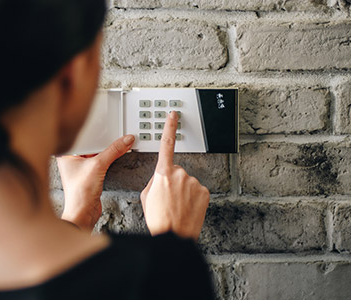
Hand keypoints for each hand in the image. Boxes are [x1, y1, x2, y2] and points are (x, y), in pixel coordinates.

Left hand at [57, 135, 134, 229]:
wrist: (83, 213)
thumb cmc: (79, 193)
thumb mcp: (98, 165)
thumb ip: (113, 151)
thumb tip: (125, 140)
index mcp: (66, 154)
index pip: (82, 136)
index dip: (94, 130)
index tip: (107, 127)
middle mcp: (72, 160)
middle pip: (91, 144)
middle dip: (103, 140)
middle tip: (115, 134)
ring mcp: (81, 168)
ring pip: (97, 153)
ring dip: (107, 150)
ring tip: (118, 144)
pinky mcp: (90, 175)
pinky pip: (101, 161)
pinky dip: (109, 158)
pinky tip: (116, 155)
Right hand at [140, 111, 209, 240]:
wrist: (173, 235)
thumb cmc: (158, 218)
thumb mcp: (146, 196)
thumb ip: (154, 180)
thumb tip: (161, 178)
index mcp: (162, 173)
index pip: (166, 144)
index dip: (169, 127)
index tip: (173, 115)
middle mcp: (180, 174)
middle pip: (176, 171)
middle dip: (172, 182)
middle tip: (167, 199)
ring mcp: (194, 183)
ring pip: (187, 182)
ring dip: (182, 192)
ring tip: (176, 207)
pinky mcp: (204, 192)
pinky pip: (197, 191)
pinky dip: (193, 198)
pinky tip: (187, 208)